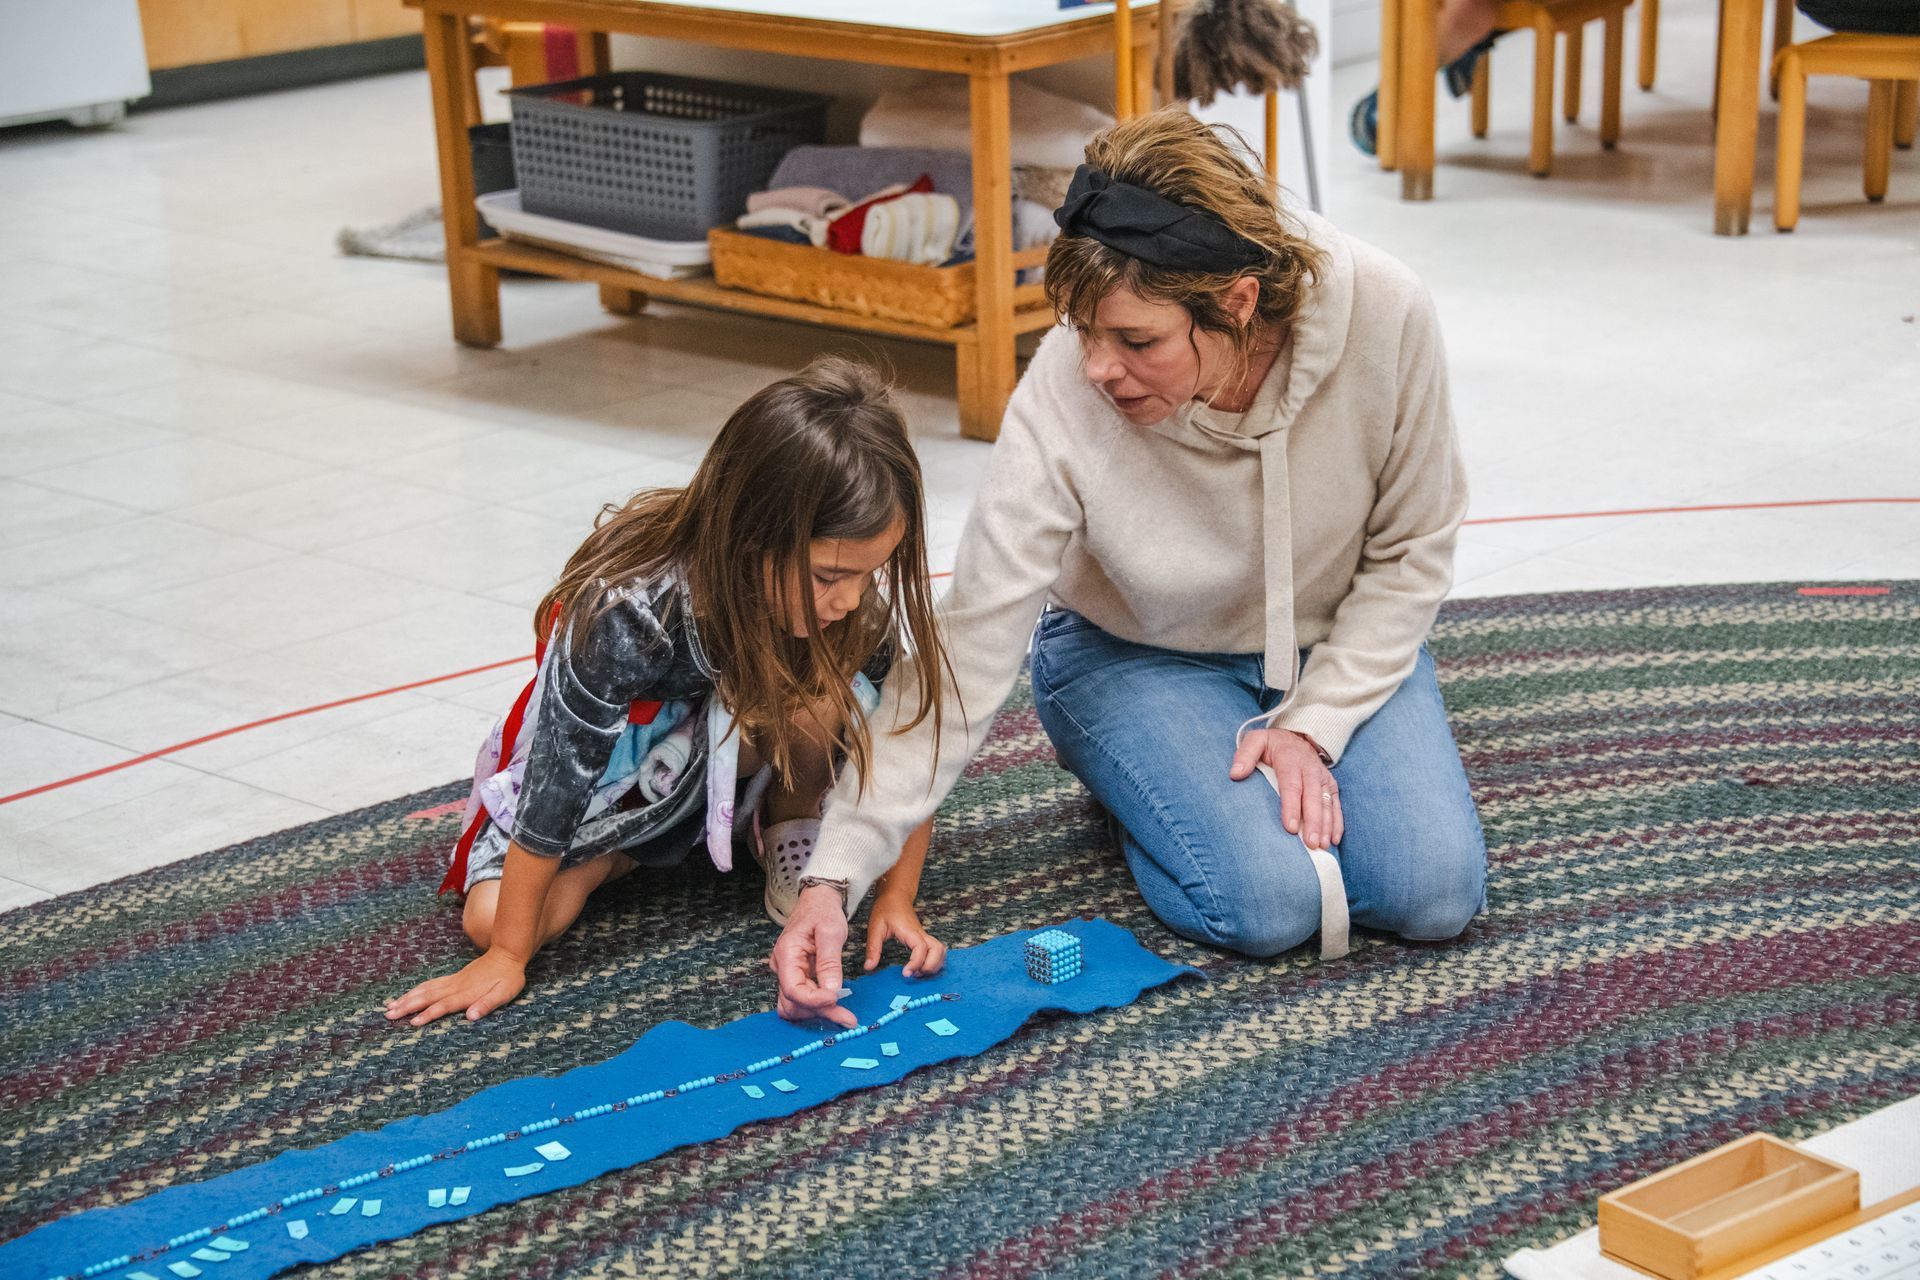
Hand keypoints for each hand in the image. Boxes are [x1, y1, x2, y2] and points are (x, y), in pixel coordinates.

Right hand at [385, 949, 526, 1026]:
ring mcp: (453, 981)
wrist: (508, 953)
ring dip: (408, 998)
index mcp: (466, 993)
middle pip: (427, 997)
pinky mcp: (454, 978)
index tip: (413, 1022)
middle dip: (407, 1006)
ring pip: (426, 989)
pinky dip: (417, 989)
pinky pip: (431, 984)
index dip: (428, 1014)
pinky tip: (409, 994)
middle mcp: (456, 987)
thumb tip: (471, 1016)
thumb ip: (487, 1004)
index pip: (443, 1006)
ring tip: (390, 1006)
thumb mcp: (504, 993)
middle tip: (388, 1015)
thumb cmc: (509, 977)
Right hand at [771, 884, 856, 1027]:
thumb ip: (829, 962)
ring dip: (818, 1014)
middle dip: (821, 1011)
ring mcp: (788, 974)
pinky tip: (836, 1009)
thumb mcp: (831, 932)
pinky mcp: (797, 977)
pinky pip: (802, 999)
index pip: (793, 989)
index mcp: (786, 954)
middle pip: (794, 1002)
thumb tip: (832, 990)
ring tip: (844, 1016)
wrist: (818, 901)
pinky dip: (817, 1007)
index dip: (814, 1000)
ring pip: (796, 1006)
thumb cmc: (823, 911)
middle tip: (849, 1019)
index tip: (837, 999)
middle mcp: (782, 967)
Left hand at [863, 894, 947, 978]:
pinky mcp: (924, 938)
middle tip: (914, 975)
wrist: (895, 895)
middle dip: (930, 966)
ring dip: (934, 965)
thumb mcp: (875, 928)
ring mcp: (924, 935)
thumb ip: (873, 948)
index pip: (921, 949)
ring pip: (941, 951)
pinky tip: (922, 967)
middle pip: (938, 950)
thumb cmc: (885, 909)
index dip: (916, 963)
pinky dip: (935, 961)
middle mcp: (921, 934)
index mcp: (910, 931)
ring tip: (918, 973)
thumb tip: (869, 967)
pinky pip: (937, 950)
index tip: (905, 974)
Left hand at [1228, 728, 1343, 849]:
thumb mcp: (1255, 741)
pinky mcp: (1331, 785)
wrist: (1296, 736)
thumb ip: (1245, 755)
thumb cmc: (1271, 744)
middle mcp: (1310, 769)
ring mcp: (1323, 778)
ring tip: (1321, 845)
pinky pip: (1336, 805)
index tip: (1290, 827)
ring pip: (1327, 803)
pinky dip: (1337, 823)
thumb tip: (1235, 774)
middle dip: (1313, 821)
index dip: (1291, 807)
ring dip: (1326, 825)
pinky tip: (1334, 840)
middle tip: (1310, 843)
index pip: (1291, 785)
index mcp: (1290, 759)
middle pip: (1313, 797)